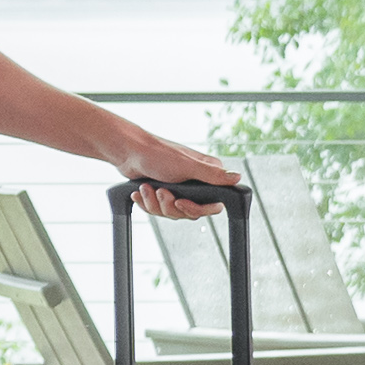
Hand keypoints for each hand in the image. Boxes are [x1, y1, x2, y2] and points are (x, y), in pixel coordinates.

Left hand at [120, 139, 245, 217]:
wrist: (127, 152)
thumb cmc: (156, 153)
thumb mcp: (187, 166)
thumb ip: (212, 175)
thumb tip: (237, 178)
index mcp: (205, 174)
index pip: (212, 205)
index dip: (196, 209)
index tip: (182, 202)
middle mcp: (194, 183)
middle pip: (189, 212)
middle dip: (170, 205)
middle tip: (162, 191)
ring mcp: (177, 189)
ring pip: (171, 212)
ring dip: (155, 203)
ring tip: (148, 187)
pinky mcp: (162, 192)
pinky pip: (157, 209)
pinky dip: (146, 202)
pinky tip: (141, 190)